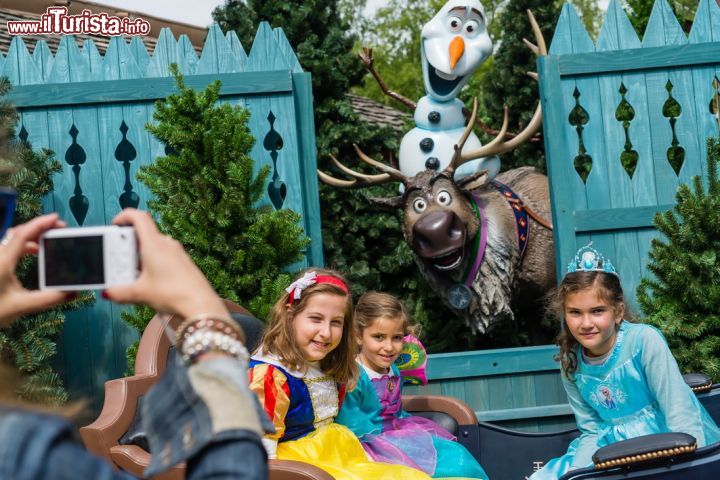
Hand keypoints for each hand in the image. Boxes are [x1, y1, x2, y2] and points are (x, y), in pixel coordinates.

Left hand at [0, 214, 69, 326]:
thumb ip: (48, 299)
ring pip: (14, 239)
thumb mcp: (21, 306)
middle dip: (40, 228)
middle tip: (59, 229)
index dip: (39, 223)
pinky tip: (35, 252)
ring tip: (50, 241)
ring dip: (33, 237)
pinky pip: (11, 248)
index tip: (56, 218)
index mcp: (2, 262)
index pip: (22, 235)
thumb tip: (72, 293)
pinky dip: (26, 245)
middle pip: (18, 232)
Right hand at [103, 209, 227, 319]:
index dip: (124, 216)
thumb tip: (109, 292)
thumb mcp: (140, 293)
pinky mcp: (183, 262)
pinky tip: (148, 281)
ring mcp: (177, 253)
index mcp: (154, 244)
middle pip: (143, 235)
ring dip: (139, 257)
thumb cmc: (174, 294)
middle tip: (117, 262)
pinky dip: (151, 264)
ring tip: (131, 276)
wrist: (201, 304)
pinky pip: (162, 256)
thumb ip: (119, 292)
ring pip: (152, 247)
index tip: (114, 225)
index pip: (139, 217)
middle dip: (127, 246)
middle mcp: (167, 244)